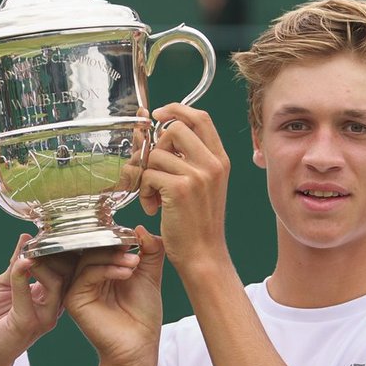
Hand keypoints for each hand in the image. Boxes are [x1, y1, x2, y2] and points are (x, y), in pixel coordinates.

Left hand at [0, 235, 76, 365]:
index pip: (66, 269)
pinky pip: (28, 295)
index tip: (51, 230)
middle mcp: (52, 306)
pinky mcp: (28, 323)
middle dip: (58, 251)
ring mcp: (43, 316)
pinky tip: (20, 263)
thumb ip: (16, 264)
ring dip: (42, 262)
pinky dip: (22, 276)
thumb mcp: (4, 285)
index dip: (62, 249)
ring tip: (32, 249)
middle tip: (46, 235)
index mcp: (50, 297)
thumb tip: (26, 238)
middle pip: (68, 273)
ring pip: (55, 282)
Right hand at [66, 227, 163, 365]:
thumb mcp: (149, 275)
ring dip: (114, 257)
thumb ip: (149, 250)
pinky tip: (126, 273)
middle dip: (114, 245)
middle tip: (135, 249)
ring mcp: (78, 288)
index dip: (117, 237)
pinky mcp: (74, 299)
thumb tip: (141, 228)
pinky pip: (86, 274)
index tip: (137, 237)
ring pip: (88, 258)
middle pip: (92, 247)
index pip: (101, 244)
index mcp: (101, 270)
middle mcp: (86, 278)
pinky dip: (107, 269)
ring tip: (135, 264)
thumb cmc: (143, 315)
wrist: (139, 346)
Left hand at [140, 104, 230, 270]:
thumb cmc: (199, 224)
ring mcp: (198, 175)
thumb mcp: (205, 186)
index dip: (176, 109)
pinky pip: (149, 175)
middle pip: (174, 128)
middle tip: (154, 170)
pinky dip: (144, 192)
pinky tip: (153, 208)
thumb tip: (162, 134)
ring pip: (157, 155)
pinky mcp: (180, 189)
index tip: (158, 115)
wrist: (204, 255)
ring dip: (147, 176)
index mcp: (220, 160)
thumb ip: (190, 160)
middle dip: (155, 147)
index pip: (200, 117)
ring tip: (154, 197)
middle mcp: (213, 163)